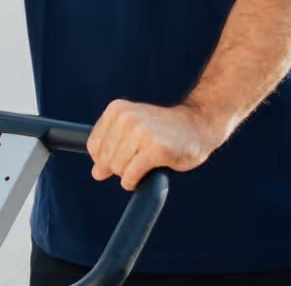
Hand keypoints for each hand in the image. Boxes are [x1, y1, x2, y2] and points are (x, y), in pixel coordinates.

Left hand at [87, 100, 222, 190]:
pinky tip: (142, 176)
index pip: (93, 146)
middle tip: (135, 162)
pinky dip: (133, 181)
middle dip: (116, 168)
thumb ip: (112, 148)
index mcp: (117, 109)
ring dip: (127, 175)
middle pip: (104, 159)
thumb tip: (97, 173)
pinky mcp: (156, 149)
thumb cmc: (164, 130)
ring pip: (117, 168)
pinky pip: (131, 175)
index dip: (104, 159)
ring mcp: (141, 132)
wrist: (197, 125)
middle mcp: (127, 117)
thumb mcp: (133, 130)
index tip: (121, 157)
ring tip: (142, 166)